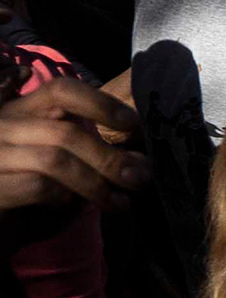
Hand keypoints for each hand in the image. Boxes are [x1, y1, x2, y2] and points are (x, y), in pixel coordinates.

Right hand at [0, 77, 148, 215]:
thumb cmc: (28, 197)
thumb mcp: (67, 173)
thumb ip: (97, 161)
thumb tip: (141, 163)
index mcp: (23, 113)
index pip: (61, 91)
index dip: (100, 103)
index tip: (132, 123)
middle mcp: (2, 126)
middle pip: (66, 133)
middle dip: (109, 158)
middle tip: (140, 179)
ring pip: (54, 159)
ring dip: (95, 183)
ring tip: (119, 202)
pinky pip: (37, 186)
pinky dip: (64, 198)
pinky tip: (70, 206)